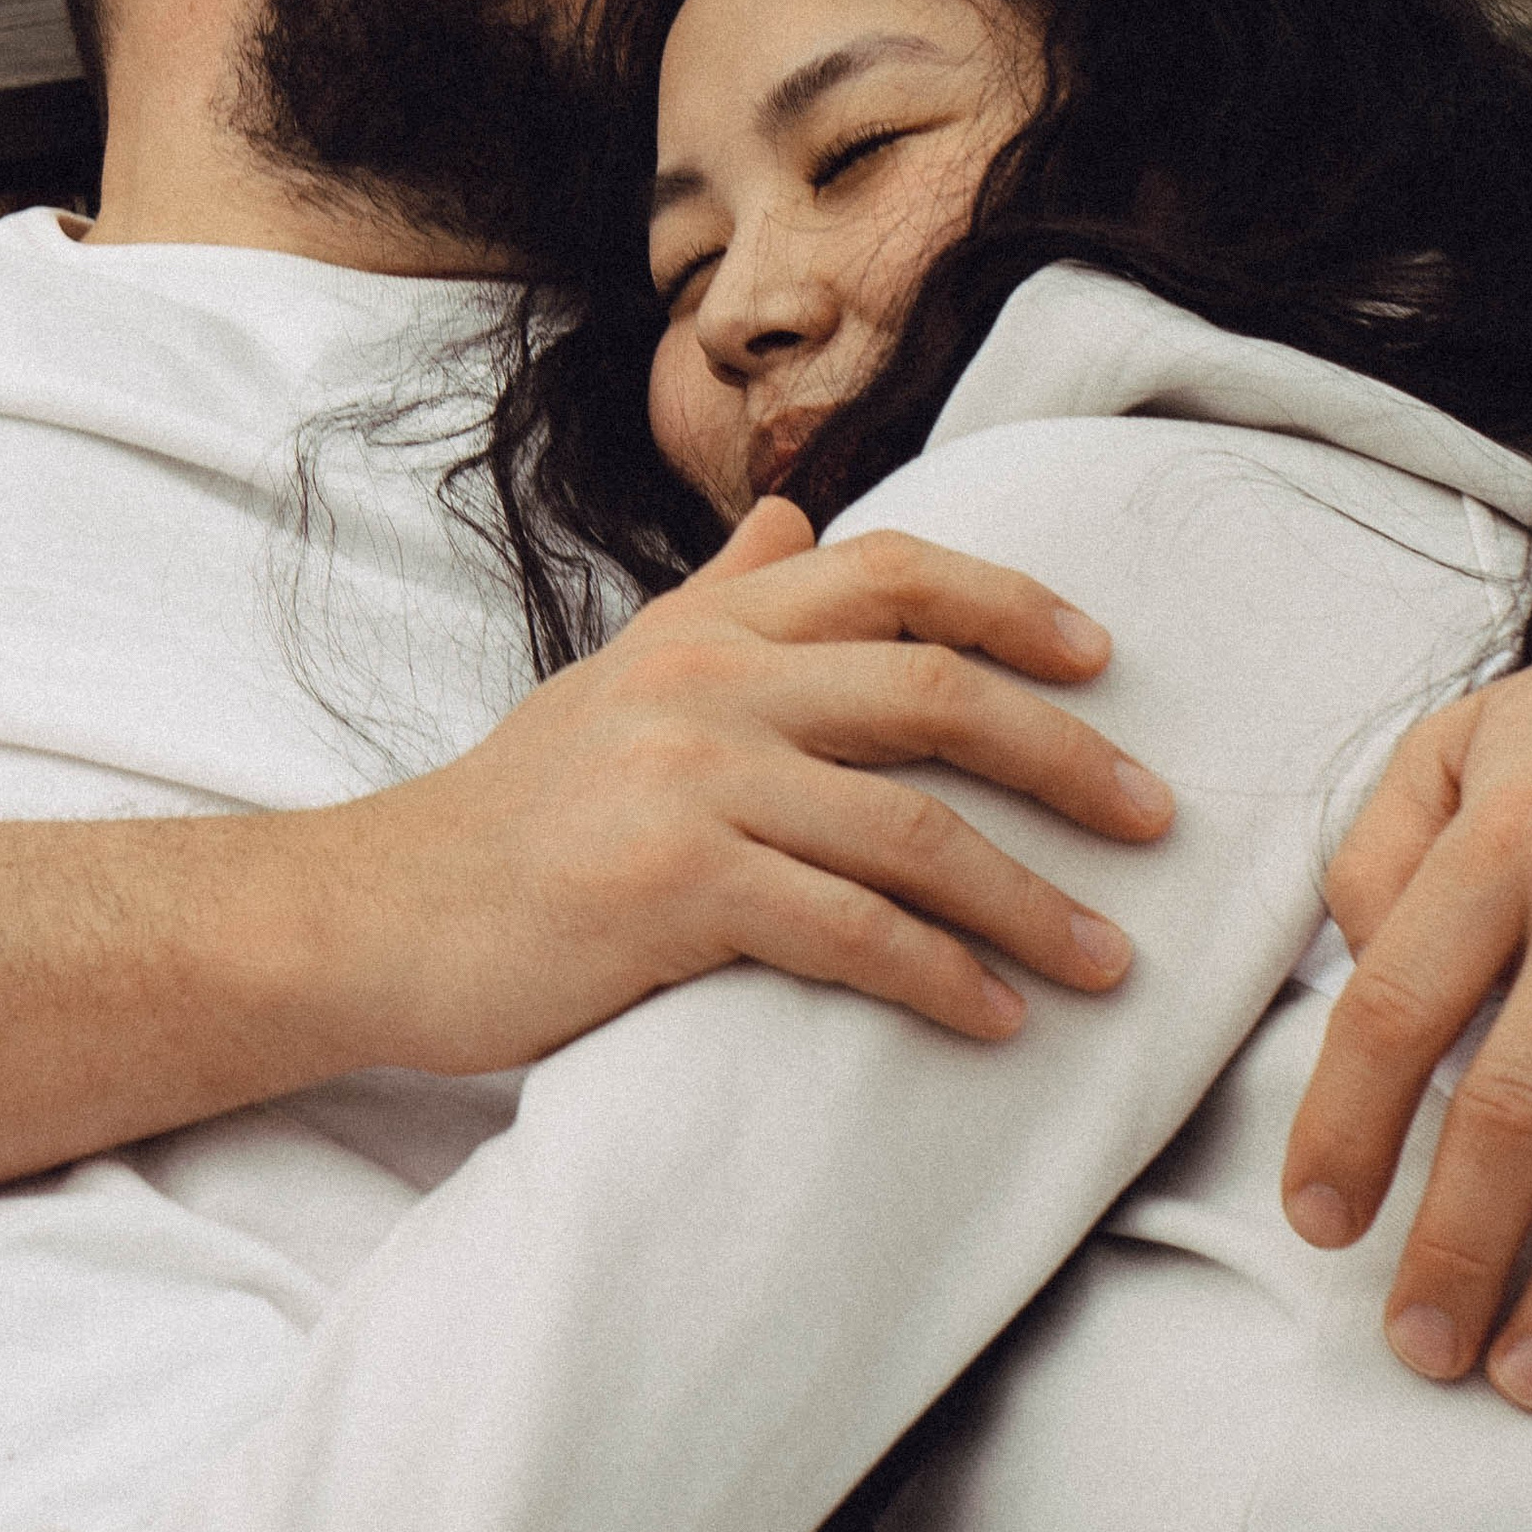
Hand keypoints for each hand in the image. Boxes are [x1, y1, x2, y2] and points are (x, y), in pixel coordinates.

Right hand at [326, 497, 1171, 1074]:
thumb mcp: (613, 677)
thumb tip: (794, 512)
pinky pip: (848, 931)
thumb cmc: (511, 813)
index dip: (1014, 601)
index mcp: (707, 629)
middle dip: (1065, 753)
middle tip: (1152, 818)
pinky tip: (994, 1018)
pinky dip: (939, 977)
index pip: (891, 573)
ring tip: (1107, 959)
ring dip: (1028, 899)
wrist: (378, 913)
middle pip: (935, 690)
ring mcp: (690, 781)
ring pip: (911, 827)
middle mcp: (708, 683)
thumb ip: (716, 598)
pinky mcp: (672, 888)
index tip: (1102, 658)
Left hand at [1279, 598, 1531, 1411]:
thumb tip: (1357, 973)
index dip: (1345, 1128)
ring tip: (1529, 1375)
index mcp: (1511, 836)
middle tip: (1422, 1345)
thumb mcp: (1472, 738)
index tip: (1319, 1218)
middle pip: (1517, 1110)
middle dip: (1457, 1246)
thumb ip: (1385, 849)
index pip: (1397, 1006)